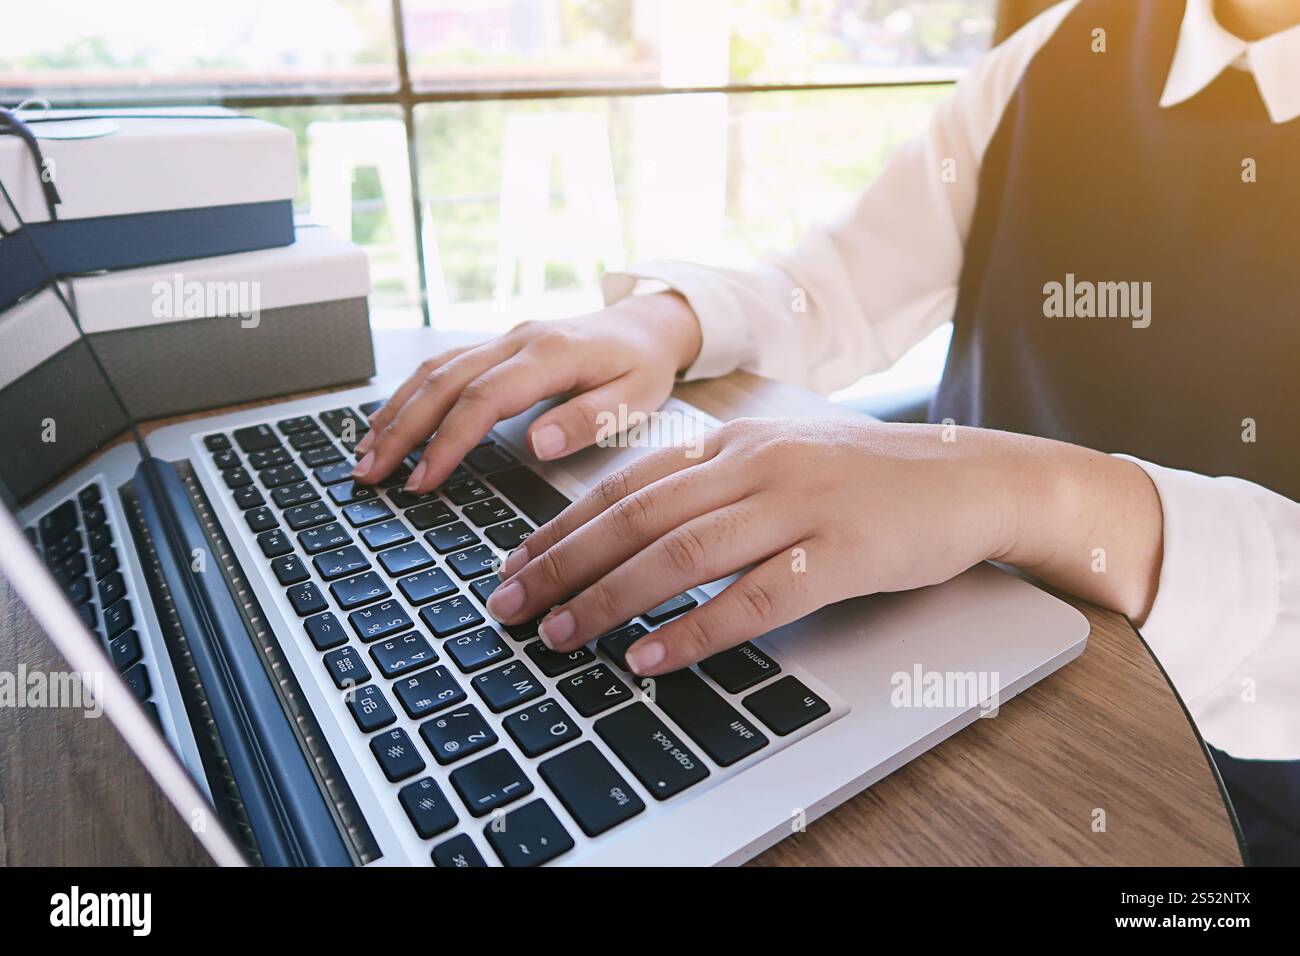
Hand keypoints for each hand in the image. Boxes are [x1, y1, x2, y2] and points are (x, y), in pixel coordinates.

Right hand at [351, 292, 700, 491]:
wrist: (645, 325)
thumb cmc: (642, 367)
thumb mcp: (636, 399)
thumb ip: (587, 420)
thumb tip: (537, 442)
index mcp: (551, 354)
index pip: (484, 398)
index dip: (447, 441)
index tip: (422, 480)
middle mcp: (517, 340)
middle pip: (443, 382)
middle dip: (401, 429)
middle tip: (369, 473)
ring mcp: (502, 340)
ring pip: (434, 371)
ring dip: (395, 412)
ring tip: (364, 454)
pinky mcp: (495, 346)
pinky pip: (442, 367)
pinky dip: (409, 395)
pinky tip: (388, 423)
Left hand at [484, 417, 1024, 675]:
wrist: (971, 475)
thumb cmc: (870, 476)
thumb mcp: (781, 458)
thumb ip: (714, 483)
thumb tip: (637, 529)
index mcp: (735, 443)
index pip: (626, 484)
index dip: (562, 525)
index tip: (514, 562)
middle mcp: (756, 466)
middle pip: (638, 518)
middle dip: (563, 563)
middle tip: (510, 606)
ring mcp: (800, 506)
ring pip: (683, 553)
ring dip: (611, 598)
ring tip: (561, 635)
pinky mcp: (841, 553)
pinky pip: (755, 598)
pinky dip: (696, 631)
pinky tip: (653, 657)